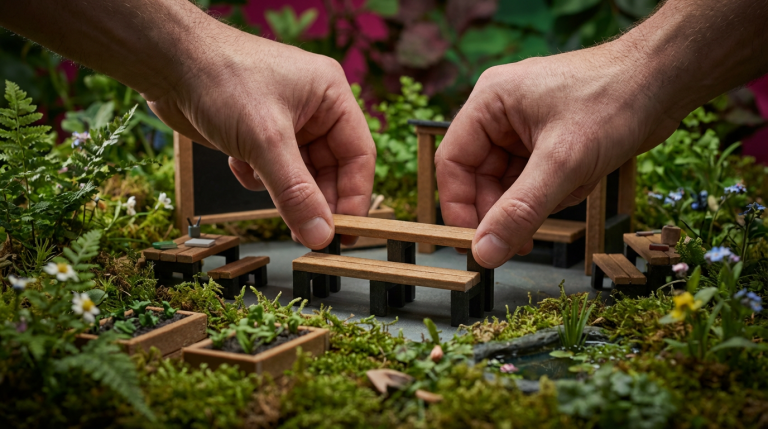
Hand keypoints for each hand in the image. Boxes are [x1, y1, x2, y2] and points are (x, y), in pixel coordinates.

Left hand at [145, 34, 375, 248]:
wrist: (166, 62)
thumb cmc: (221, 77)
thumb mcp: (266, 140)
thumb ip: (296, 193)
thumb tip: (320, 235)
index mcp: (331, 96)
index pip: (359, 156)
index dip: (355, 198)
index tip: (345, 234)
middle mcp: (313, 109)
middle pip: (331, 170)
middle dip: (316, 201)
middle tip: (309, 235)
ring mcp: (285, 123)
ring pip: (299, 175)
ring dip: (284, 193)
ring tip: (272, 204)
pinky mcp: (258, 135)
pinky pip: (271, 171)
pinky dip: (257, 179)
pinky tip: (239, 166)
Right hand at [435, 43, 682, 267]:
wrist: (667, 80)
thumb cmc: (615, 100)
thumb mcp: (563, 163)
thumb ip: (519, 211)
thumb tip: (484, 252)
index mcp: (489, 103)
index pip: (453, 163)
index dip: (459, 207)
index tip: (476, 244)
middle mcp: (501, 114)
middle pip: (481, 178)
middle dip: (508, 209)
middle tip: (525, 241)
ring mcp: (526, 128)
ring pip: (512, 184)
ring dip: (539, 200)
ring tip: (573, 188)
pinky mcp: (550, 141)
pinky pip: (537, 181)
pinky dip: (557, 191)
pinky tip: (584, 180)